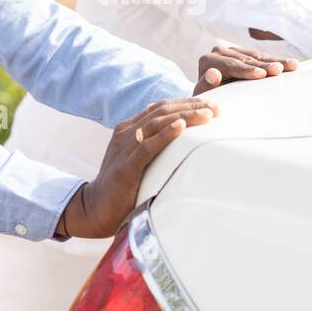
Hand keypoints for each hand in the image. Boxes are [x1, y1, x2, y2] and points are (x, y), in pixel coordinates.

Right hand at [55, 97, 218, 238]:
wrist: (95, 208)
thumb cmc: (122, 185)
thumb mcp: (137, 158)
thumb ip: (154, 146)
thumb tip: (184, 141)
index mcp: (129, 128)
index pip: (161, 107)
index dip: (186, 102)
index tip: (210, 102)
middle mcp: (126, 133)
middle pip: (162, 111)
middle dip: (191, 106)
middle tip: (216, 106)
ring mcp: (124, 148)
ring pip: (157, 124)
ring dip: (185, 116)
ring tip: (207, 114)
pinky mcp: (125, 167)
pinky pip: (147, 146)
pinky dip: (165, 135)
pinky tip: (181, 127)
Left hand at [194, 45, 297, 93]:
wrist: (212, 96)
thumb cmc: (208, 100)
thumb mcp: (206, 96)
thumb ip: (207, 85)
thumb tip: (214, 74)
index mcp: (208, 61)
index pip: (231, 66)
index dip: (247, 70)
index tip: (262, 75)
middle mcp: (219, 52)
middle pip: (246, 59)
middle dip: (265, 65)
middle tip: (280, 69)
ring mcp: (233, 51)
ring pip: (257, 56)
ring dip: (276, 62)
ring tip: (292, 65)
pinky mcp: (244, 52)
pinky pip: (263, 56)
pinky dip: (277, 61)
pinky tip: (291, 64)